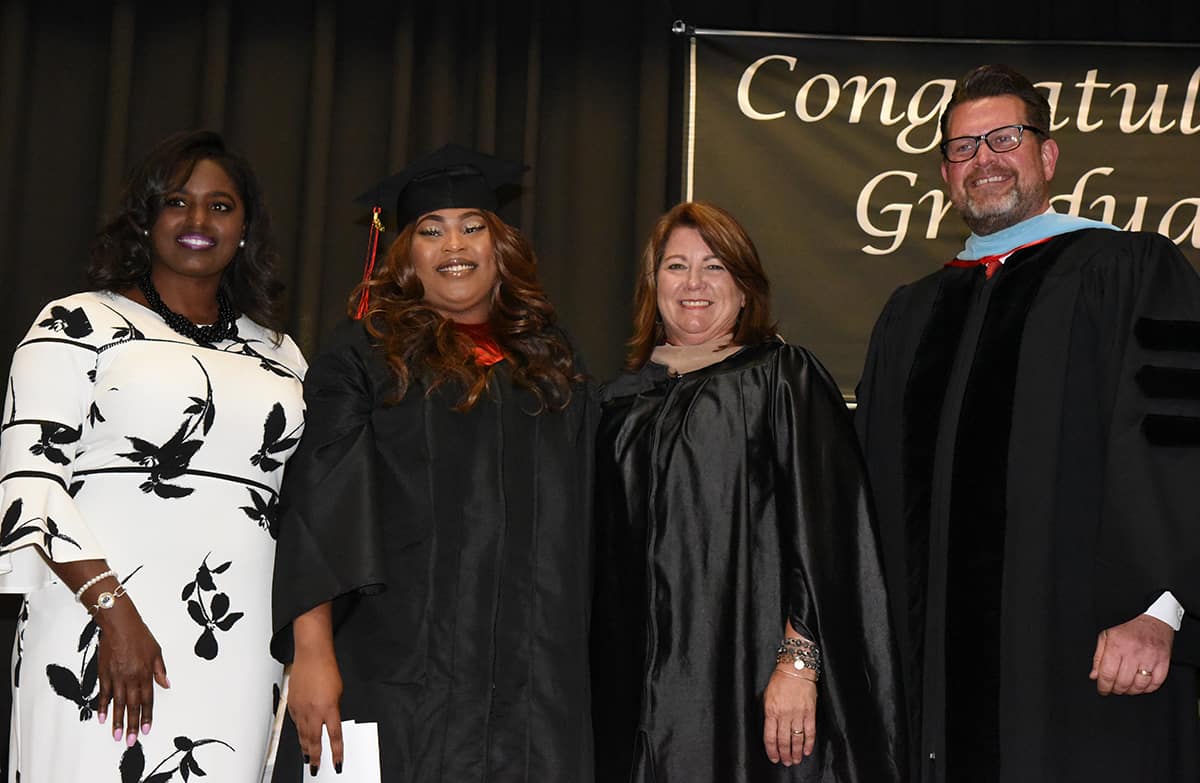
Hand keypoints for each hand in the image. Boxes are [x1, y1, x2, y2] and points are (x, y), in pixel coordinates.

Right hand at [94, 601, 169, 746]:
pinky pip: (103, 693)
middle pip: (132, 705)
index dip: (147, 716)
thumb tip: (167, 685)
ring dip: (117, 721)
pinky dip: (103, 706)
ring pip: (117, 703)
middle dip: (131, 725)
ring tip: (116, 736)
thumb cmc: (139, 635)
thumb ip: (160, 670)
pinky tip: (102, 718)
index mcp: (145, 673)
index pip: (147, 700)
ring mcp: (116, 677)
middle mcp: (131, 678)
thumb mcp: (157, 651)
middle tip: (130, 741)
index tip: (146, 730)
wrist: (119, 624)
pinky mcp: (104, 673)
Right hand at [287, 647, 343, 774]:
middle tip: (315, 767)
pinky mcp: (292, 704)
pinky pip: (295, 722)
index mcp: (329, 708)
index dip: (336, 752)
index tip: (337, 763)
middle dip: (315, 756)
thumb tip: (330, 721)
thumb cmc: (327, 669)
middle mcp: (314, 710)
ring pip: (302, 734)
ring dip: (305, 748)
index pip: (334, 736)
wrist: (312, 656)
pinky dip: (298, 731)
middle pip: (314, 740)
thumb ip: (334, 709)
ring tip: (307, 758)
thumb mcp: (338, 692)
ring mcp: (301, 708)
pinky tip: (300, 737)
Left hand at [763, 668, 816, 765]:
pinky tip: (807, 751)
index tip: (774, 758)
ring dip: (796, 752)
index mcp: (771, 711)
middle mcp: (784, 715)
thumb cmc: (779, 682)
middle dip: (784, 755)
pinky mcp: (810, 712)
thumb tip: (771, 730)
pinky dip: (808, 744)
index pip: (770, 737)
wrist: (795, 670)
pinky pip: (810, 732)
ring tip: (795, 760)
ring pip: (796, 739)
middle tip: (786, 763)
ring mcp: (798, 714)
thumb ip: (769, 714)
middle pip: (784, 741)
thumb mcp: (767, 697)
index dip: (772, 750)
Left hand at [1089, 613, 1173, 695]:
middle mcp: (1133, 652)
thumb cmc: (1129, 630)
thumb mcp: (1107, 637)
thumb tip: (1094, 676)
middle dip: (1115, 690)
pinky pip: (1155, 684)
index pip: (1107, 674)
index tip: (1102, 689)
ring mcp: (1150, 658)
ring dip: (1130, 691)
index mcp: (1116, 645)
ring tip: (1126, 687)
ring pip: (1138, 686)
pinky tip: (1140, 685)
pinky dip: (1146, 689)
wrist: (1154, 622)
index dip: (1103, 686)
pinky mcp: (1163, 662)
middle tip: (1113, 689)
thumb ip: (1098, 657)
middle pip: (1122, 682)